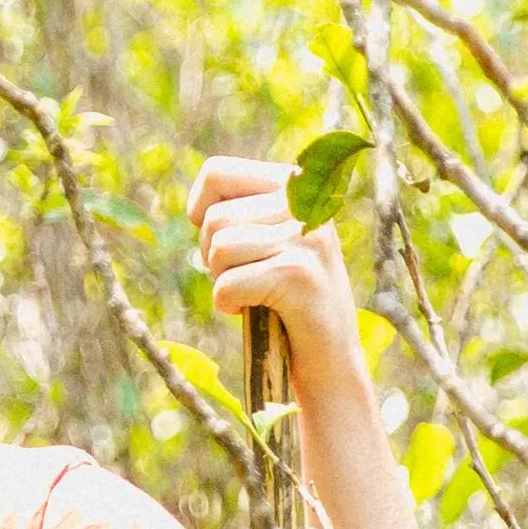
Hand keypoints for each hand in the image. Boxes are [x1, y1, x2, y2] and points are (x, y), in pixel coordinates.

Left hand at [187, 155, 370, 390]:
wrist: (330, 356)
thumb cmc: (287, 298)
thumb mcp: (269, 240)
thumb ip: (242, 212)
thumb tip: (197, 208)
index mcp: (296, 185)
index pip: (216, 172)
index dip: (201, 211)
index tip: (221, 241)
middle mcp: (305, 203)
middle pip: (214, 218)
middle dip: (213, 257)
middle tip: (245, 278)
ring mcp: (305, 237)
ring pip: (219, 248)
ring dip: (222, 280)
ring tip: (254, 292)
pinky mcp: (298, 275)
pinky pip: (227, 284)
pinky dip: (228, 305)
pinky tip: (253, 311)